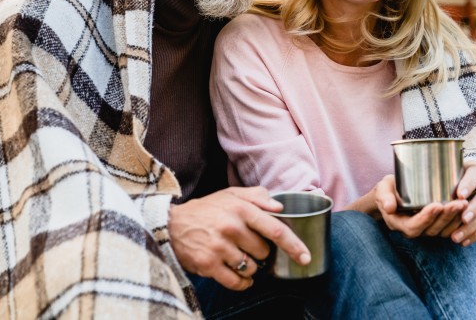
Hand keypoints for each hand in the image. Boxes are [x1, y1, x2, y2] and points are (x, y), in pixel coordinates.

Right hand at [168, 186, 310, 290]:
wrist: (170, 225)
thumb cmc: (206, 209)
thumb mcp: (230, 194)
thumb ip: (257, 196)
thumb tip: (280, 206)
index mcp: (240, 208)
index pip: (275, 229)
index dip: (294, 245)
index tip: (305, 256)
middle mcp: (231, 227)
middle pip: (264, 251)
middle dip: (261, 252)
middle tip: (247, 245)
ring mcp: (219, 247)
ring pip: (252, 268)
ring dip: (250, 267)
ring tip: (237, 256)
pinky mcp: (208, 265)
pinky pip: (236, 282)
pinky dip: (242, 283)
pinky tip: (239, 276)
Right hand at [373, 175, 464, 238]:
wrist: (392, 194)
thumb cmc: (387, 190)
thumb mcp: (382, 190)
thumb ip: (384, 197)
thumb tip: (389, 207)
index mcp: (399, 224)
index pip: (414, 226)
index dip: (426, 218)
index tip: (437, 204)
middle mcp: (414, 230)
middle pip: (432, 230)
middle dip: (446, 217)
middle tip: (458, 203)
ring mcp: (425, 229)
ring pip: (442, 230)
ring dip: (455, 219)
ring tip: (465, 204)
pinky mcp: (435, 226)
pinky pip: (448, 229)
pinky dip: (458, 221)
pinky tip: (467, 209)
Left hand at [451, 164, 475, 245]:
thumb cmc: (460, 176)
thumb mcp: (455, 171)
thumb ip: (446, 178)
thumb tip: (429, 187)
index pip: (474, 176)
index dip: (468, 185)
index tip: (460, 195)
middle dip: (474, 209)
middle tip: (463, 219)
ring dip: (471, 228)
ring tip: (456, 237)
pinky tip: (464, 242)